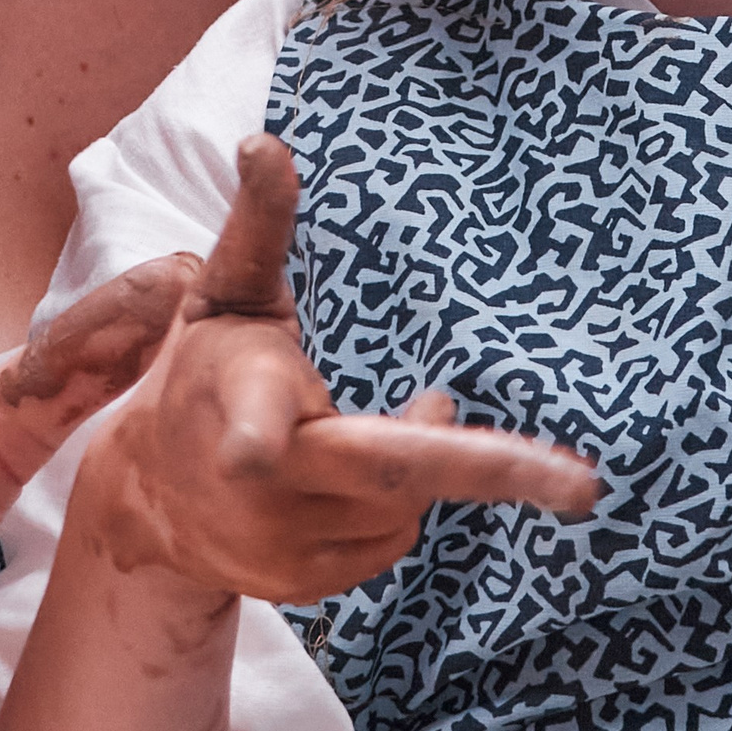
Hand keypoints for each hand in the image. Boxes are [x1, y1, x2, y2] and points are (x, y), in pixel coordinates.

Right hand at [75, 133, 597, 602]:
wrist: (148, 495)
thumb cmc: (206, 370)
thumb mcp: (227, 293)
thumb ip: (258, 225)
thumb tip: (265, 142)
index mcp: (239, 400)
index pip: (250, 424)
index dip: (257, 437)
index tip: (254, 449)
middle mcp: (259, 488)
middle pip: (388, 479)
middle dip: (492, 474)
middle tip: (583, 486)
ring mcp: (279, 548)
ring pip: (403, 509)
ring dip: (428, 466)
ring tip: (408, 420)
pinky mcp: (303, 588)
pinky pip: (388, 543)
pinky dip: (396, 507)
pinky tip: (365, 478)